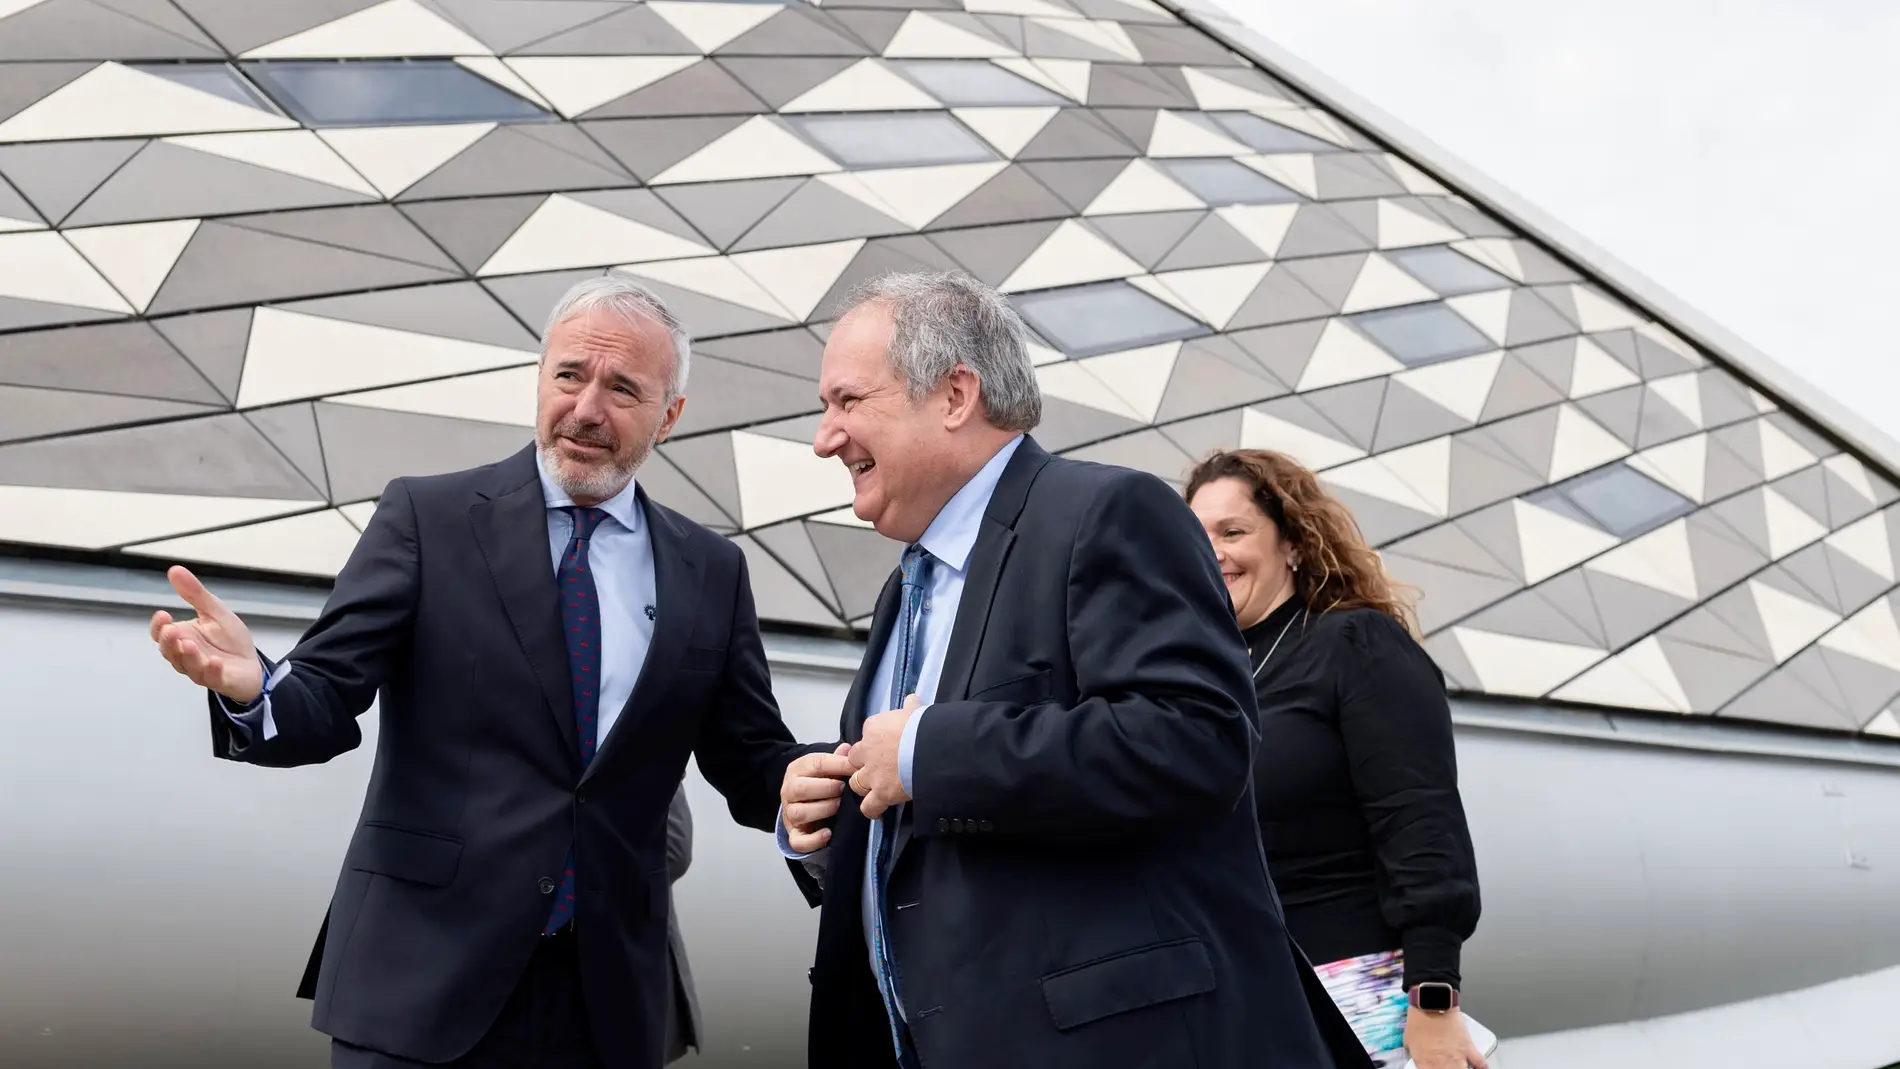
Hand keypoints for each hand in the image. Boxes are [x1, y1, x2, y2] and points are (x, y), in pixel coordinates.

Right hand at [150, 565, 264, 702]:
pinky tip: (215, 662)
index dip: (158, 626)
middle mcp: (186, 656)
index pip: (160, 633)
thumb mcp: (214, 612)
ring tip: (190, 645)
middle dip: (169, 641)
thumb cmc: (228, 639)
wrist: (251, 664)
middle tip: (171, 630)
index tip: (162, 615)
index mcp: (182, 637)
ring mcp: (202, 670)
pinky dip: (212, 671)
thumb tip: (174, 569)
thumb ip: (195, 595)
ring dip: (188, 656)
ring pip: (188, 666)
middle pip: (169, 651)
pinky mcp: (220, 681)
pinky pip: (213, 678)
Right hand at [781, 744, 853, 852]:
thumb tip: (849, 749)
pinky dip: (814, 839)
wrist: (802, 802)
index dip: (838, 765)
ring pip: (799, 813)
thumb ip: (837, 760)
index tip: (855, 768)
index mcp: (797, 770)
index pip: (816, 764)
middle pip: (800, 789)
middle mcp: (789, 791)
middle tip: (843, 789)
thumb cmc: (818, 783)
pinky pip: (797, 841)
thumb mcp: (825, 768)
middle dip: (826, 788)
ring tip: (839, 807)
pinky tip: (829, 833)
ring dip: (822, 809)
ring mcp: (789, 814)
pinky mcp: (794, 835)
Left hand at [849, 694, 917, 819]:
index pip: (866, 736)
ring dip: (865, 786)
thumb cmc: (925, 727)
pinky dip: (872, 809)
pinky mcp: (881, 793)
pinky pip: (868, 806)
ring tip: (877, 789)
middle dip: (864, 765)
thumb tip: (912, 699)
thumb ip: (910, 707)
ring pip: (857, 783)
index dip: (874, 744)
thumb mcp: (916, 712)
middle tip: (878, 769)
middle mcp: (867, 751)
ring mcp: (872, 773)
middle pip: (855, 761)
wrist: (931, 748)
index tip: (884, 748)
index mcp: (873, 728)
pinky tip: (878, 810)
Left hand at [1404, 1005, 1486, 1068]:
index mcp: (1425, 1063)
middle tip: (1448, 1066)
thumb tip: (1418, 1058)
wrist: (1433, 1004)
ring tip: (1459, 1066)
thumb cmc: (1419, 1019)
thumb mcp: (1409, 1040)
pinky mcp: (1469, 1048)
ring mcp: (1458, 1057)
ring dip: (1461, 1068)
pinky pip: (1480, 1063)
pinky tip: (1480, 1068)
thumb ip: (1415, 1053)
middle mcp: (1443, 1064)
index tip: (1434, 1068)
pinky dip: (1481, 1067)